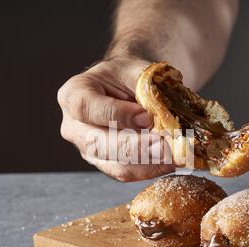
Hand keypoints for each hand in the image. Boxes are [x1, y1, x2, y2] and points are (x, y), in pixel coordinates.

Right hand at [58, 56, 174, 181]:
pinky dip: (152, 168)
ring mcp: (88, 150)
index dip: (116, 114)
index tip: (146, 116)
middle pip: (98, 145)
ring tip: (175, 156)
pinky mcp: (107, 164)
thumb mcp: (134, 70)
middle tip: (166, 146)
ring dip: (148, 164)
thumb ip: (145, 88)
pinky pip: (128, 173)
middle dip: (136, 148)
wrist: (126, 87)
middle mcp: (74, 127)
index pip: (86, 107)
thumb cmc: (128, 75)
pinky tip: (172, 161)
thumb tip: (158, 118)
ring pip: (115, 166)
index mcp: (73, 95)